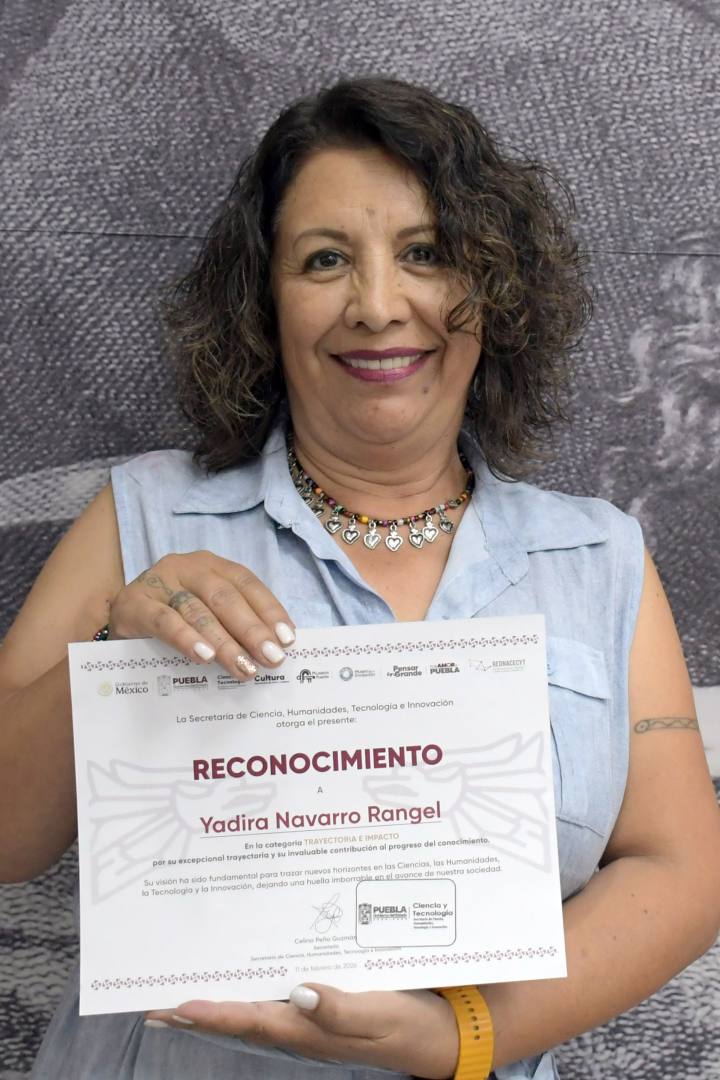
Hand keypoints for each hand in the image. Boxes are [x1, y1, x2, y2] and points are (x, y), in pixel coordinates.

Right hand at [108, 551, 295, 676]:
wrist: (120, 623)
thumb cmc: (173, 619)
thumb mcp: (206, 614)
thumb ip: (234, 624)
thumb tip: (274, 649)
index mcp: (211, 565)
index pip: (247, 584)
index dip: (269, 610)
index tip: (287, 639)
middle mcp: (186, 567)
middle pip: (225, 597)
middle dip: (252, 629)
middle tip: (271, 658)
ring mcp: (159, 582)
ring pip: (198, 611)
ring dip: (225, 641)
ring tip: (243, 666)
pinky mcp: (134, 603)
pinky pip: (164, 621)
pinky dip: (187, 639)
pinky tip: (204, 657)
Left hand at [145, 982, 458, 1077]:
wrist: (442, 1036)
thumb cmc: (410, 1025)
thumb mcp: (379, 1015)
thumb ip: (338, 1009)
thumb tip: (297, 992)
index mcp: (309, 1029)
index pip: (248, 1020)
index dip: (211, 1013)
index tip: (173, 1006)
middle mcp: (302, 1025)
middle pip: (238, 1019)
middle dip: (196, 1014)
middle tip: (153, 1009)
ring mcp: (312, 1018)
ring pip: (252, 1009)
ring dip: (216, 1004)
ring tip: (179, 1002)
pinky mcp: (325, 1007)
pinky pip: (277, 997)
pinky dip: (249, 992)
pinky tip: (242, 983)